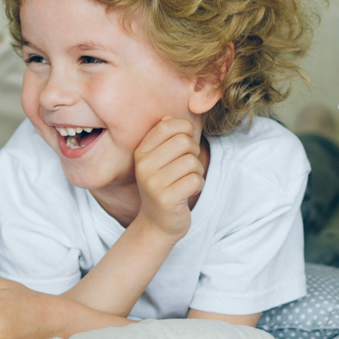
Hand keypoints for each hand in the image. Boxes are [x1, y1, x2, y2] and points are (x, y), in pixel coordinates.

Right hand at [132, 117, 204, 240]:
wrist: (158, 222)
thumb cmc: (164, 186)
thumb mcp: (159, 160)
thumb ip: (165, 138)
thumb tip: (170, 116)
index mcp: (140, 152)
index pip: (167, 126)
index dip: (185, 128)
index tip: (187, 140)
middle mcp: (143, 166)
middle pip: (183, 141)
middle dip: (194, 152)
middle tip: (188, 165)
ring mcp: (153, 183)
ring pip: (192, 161)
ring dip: (197, 171)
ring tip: (187, 179)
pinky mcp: (166, 199)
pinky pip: (195, 180)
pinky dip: (198, 185)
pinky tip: (188, 191)